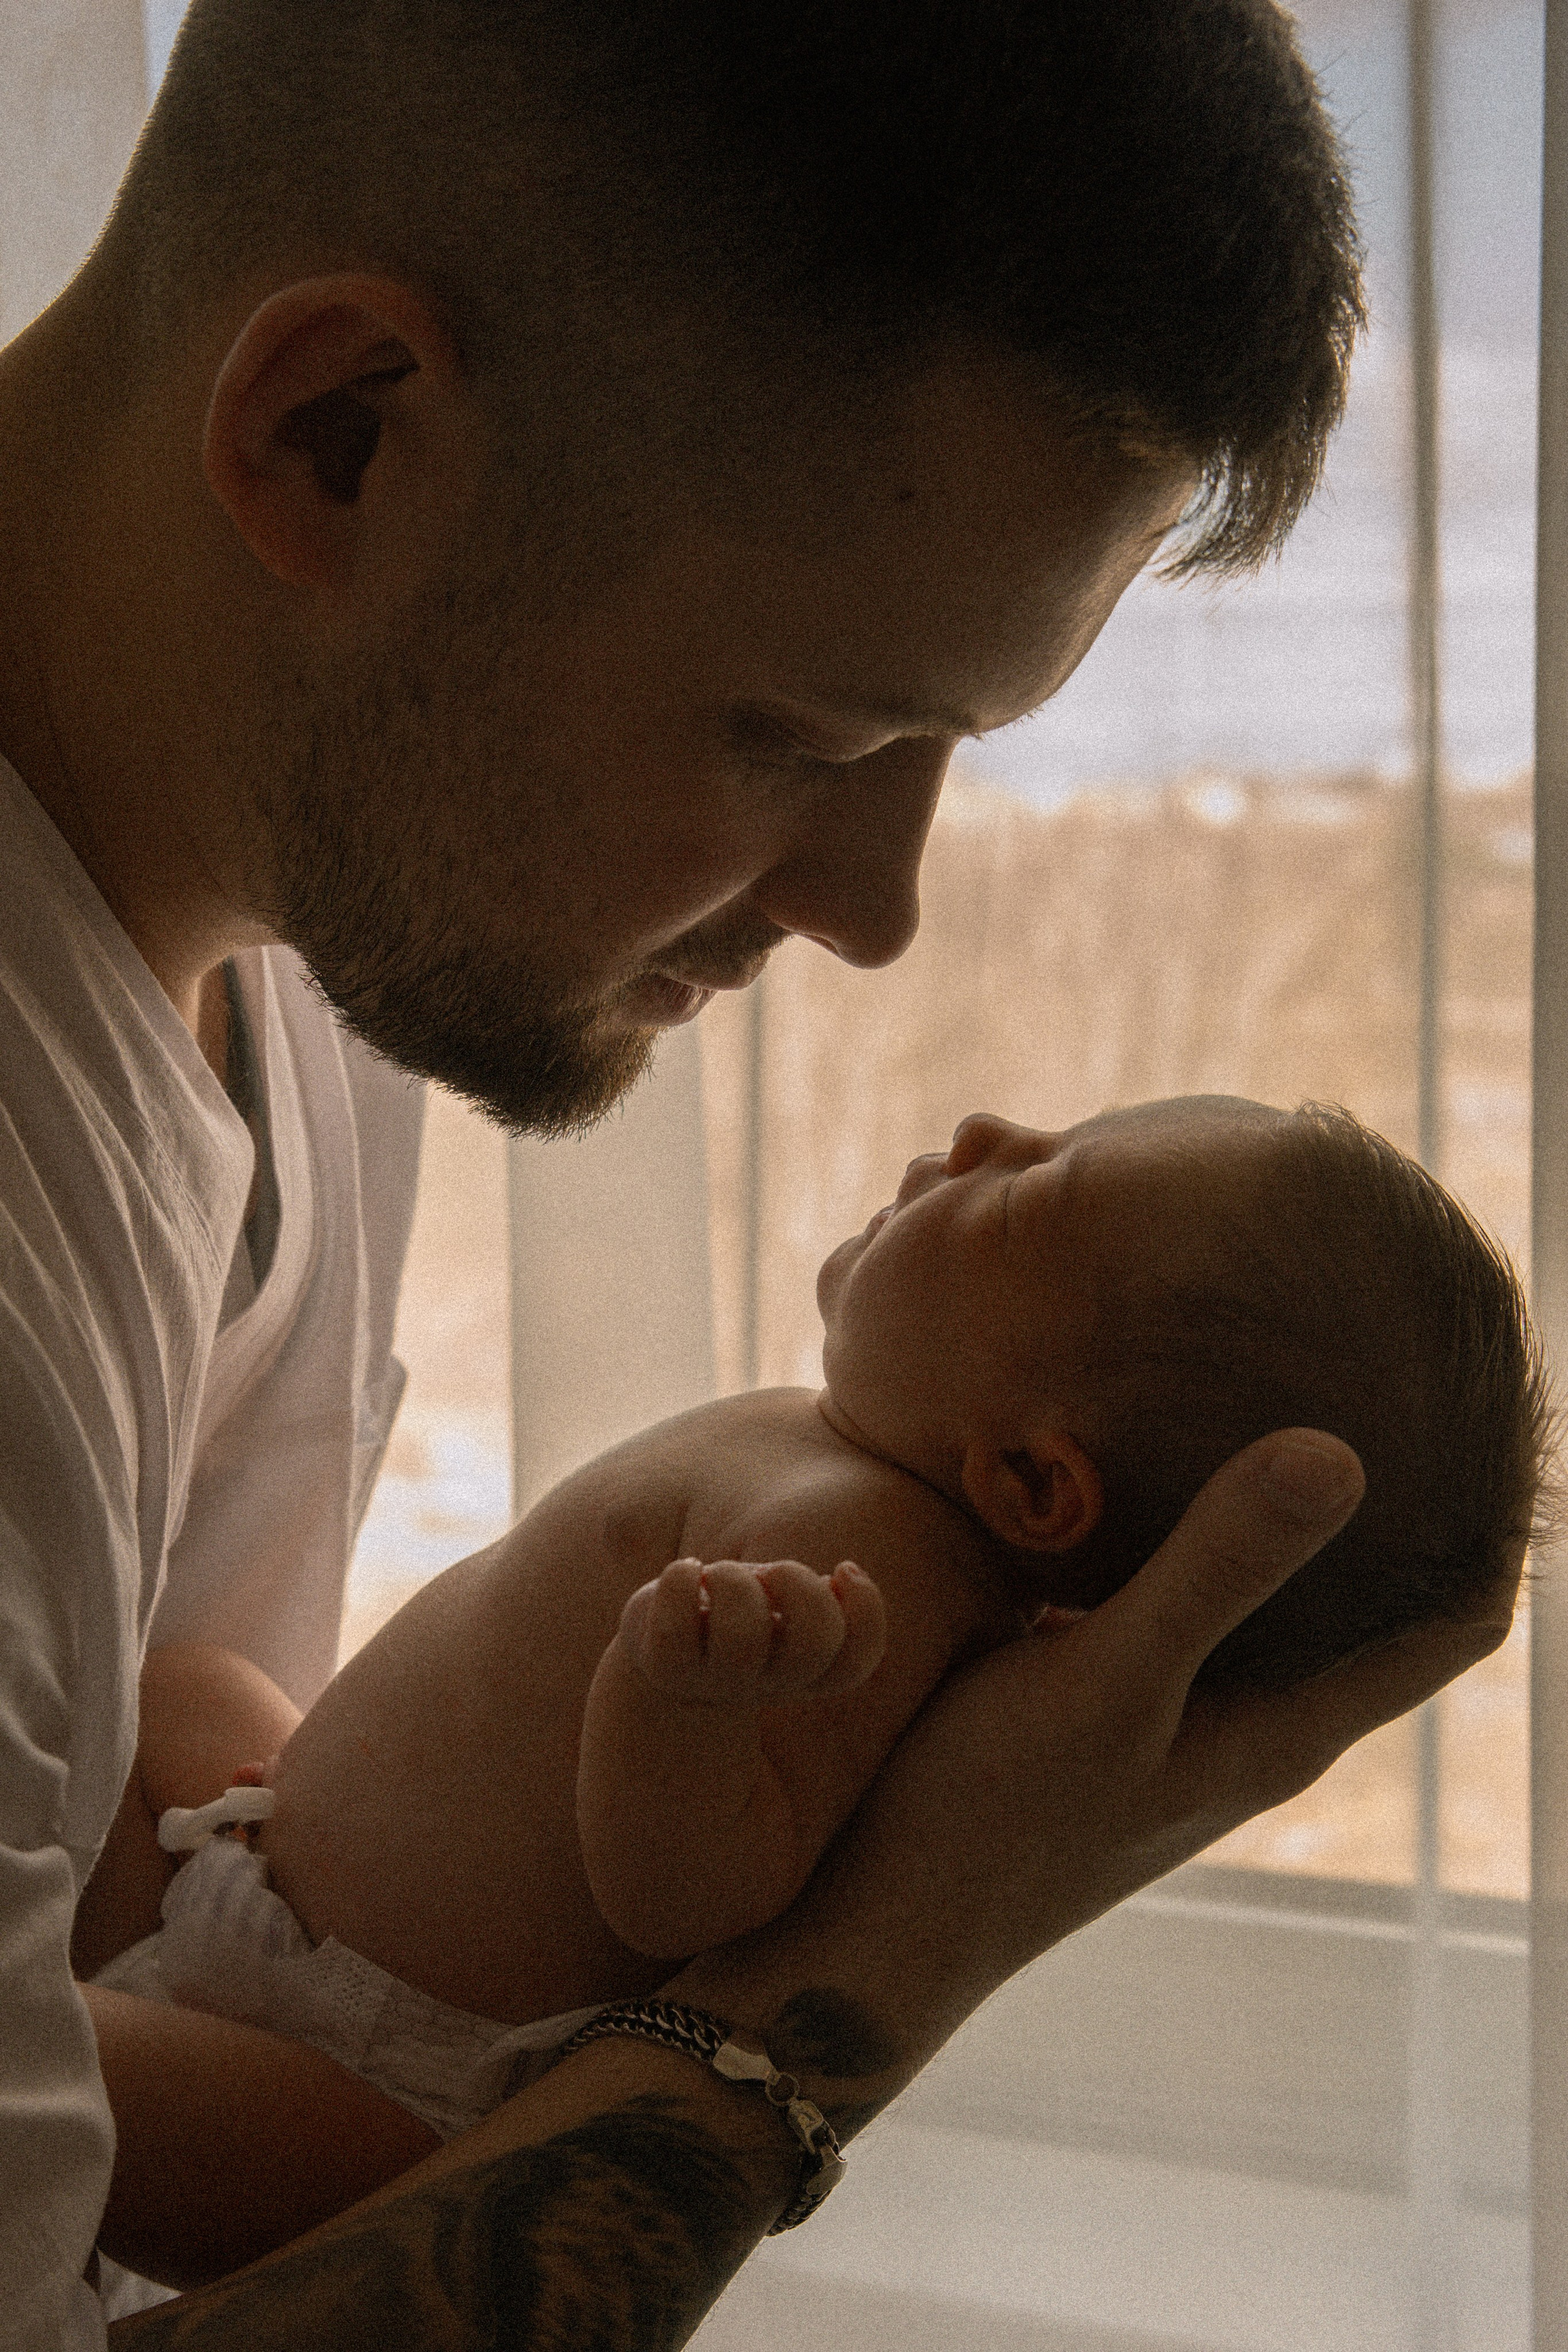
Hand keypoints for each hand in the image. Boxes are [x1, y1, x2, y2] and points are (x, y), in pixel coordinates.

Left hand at [617, 1557, 885, 1706]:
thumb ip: (810, 1597)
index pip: (854, 1661)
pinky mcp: (664, 1667)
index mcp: (801, 1669)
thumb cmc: (727, 1617)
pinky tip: (685, 1572)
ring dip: (734, 1581)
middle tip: (770, 1571)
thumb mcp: (775, 1599)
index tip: (841, 1568)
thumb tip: (839, 1578)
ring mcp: (714, 1681)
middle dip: (799, 1585)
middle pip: (812, 1645)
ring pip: (742, 1637)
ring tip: (717, 1573)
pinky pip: (675, 1629)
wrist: (655, 1653)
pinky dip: (681, 1580)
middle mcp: (763, 1683)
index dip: (865, 1611)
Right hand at [671, 1430, 1520, 2075]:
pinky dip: (1188, 1525)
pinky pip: (1176, 1594)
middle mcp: (1248, 1723)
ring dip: (1288, 1510)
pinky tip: (1135, 1454)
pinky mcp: (1098, 1700)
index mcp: (1286, 1726)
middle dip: (1403, 1496)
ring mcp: (1172, 1716)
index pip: (1456, 1623)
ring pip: (1269, 1595)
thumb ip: (1215, 1571)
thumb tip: (1342, 1456)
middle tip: (1394, 1361)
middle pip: (1376, 1599)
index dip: (1498, 1528)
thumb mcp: (1108, 1679)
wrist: (870, 1927)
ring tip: (1275, 1382)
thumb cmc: (990, 1819)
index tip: (1497, 1409)